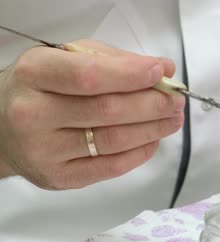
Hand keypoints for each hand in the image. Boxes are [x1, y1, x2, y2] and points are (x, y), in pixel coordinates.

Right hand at [0, 40, 184, 188]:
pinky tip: (153, 139)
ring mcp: (45, 151)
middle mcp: (34, 114)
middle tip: (175, 100)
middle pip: (108, 111)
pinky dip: (141, 152)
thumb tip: (162, 70)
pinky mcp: (59, 177)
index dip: (130, 76)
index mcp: (35, 75)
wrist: (3, 126)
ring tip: (172, 118)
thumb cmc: (43, 87)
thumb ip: (114, 60)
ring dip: (153, 129)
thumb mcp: (67, 59)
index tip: (160, 72)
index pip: (89, 76)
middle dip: (152, 105)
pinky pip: (112, 167)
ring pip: (113, 141)